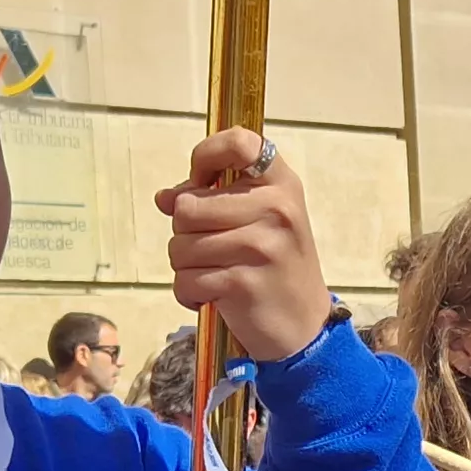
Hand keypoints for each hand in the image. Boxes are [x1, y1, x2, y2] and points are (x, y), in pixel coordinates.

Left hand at [160, 129, 333, 365]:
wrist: (306, 327)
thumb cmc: (276, 267)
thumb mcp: (259, 222)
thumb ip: (212, 201)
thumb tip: (164, 198)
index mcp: (281, 184)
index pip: (238, 143)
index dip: (205, 157)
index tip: (202, 182)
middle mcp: (276, 208)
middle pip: (187, 207)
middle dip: (186, 233)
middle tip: (212, 249)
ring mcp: (261, 246)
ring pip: (179, 246)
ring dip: (186, 266)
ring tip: (215, 274)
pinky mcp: (243, 283)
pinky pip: (185, 280)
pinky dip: (189, 294)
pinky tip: (213, 297)